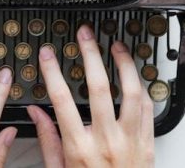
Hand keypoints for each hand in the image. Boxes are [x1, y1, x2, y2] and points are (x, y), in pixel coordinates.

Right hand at [27, 25, 154, 166]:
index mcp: (80, 149)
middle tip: (85, 35)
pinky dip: (141, 89)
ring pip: (132, 92)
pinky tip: (134, 77)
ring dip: (124, 64)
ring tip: (117, 47)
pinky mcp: (148, 145)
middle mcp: (107, 142)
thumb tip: (36, 113)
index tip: (48, 55)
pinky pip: (148, 109)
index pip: (63, 100)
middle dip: (90, 55)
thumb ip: (49, 141)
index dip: (53, 72)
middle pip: (99, 87)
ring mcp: (131, 141)